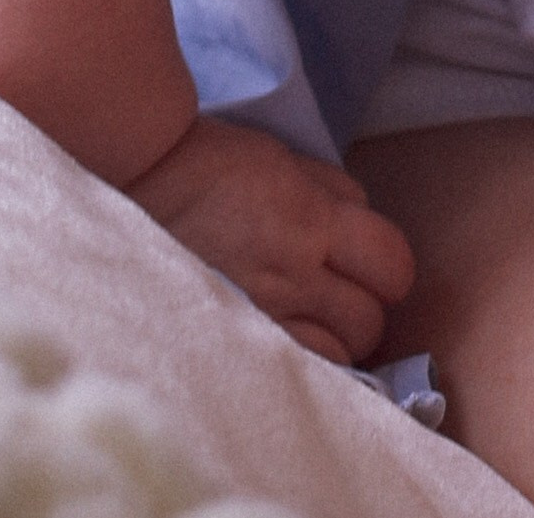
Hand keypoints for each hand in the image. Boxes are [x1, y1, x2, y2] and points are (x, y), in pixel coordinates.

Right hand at [126, 116, 415, 364]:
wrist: (141, 182)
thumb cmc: (216, 164)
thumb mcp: (289, 162)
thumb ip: (334, 196)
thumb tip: (362, 225)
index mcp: (312, 222)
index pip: (391, 266)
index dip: (391, 269)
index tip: (376, 267)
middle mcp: (291, 275)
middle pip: (368, 322)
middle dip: (367, 310)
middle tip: (344, 296)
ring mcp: (258, 314)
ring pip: (334, 359)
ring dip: (334, 343)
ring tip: (314, 324)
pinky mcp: (226, 337)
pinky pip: (286, 370)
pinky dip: (298, 363)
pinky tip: (286, 345)